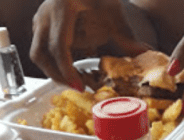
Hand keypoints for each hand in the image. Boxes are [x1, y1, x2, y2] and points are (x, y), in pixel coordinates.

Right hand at [30, 0, 149, 88]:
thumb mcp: (113, 10)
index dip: (67, 70)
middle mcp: (45, 13)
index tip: (80, 87)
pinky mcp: (40, 25)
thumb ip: (126, 35)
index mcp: (62, 7)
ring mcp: (40, 19)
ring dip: (54, 72)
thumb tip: (145, 53)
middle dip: (58, 76)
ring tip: (75, 81)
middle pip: (41, 54)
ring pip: (37, 54)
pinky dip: (54, 64)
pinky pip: (41, 50)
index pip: (58, 46)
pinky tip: (71, 71)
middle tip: (78, 88)